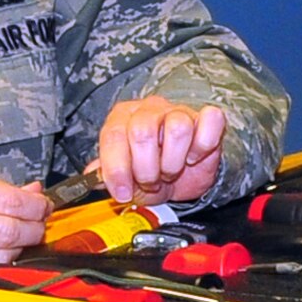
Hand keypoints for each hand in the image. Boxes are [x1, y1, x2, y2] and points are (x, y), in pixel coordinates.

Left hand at [97, 98, 226, 205]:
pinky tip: (193, 157)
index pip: (113, 136)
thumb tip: (91, 175)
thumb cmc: (151, 170)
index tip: (122, 192)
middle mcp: (149, 109)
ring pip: (177, 129)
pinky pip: (210, 121)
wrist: (183, 175)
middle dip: (146, 169)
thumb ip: (105, 174)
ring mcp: (179, 111)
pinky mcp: (205, 118)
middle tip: (150, 181)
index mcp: (122, 118)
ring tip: (169, 172)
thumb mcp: (124, 178)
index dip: (117, 169)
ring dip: (172, 163)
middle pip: (142, 133)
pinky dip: (202, 146)